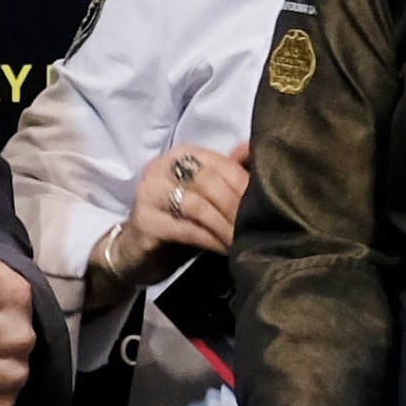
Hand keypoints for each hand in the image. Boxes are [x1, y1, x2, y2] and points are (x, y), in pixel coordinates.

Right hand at [128, 141, 247, 259]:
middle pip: (209, 182)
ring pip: (199, 205)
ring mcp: (149, 193)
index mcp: (180, 155)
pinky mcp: (145, 222)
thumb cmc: (177, 222)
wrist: (136, 253)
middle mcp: (160, 167)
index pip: (221, 164)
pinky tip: (226, 249)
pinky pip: (186, 229)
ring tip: (245, 241)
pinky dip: (211, 240)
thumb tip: (254, 152)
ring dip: (226, 226)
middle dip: (237, 207)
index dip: (246, 185)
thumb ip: (228, 176)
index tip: (269, 207)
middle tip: (259, 227)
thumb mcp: (205, 198)